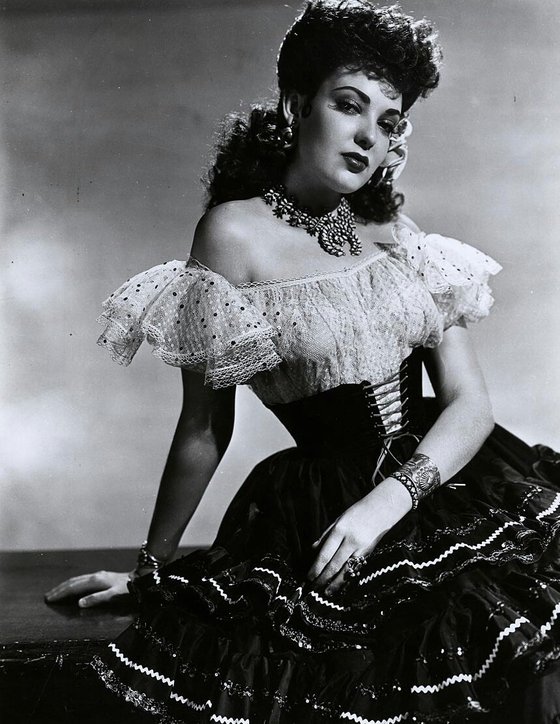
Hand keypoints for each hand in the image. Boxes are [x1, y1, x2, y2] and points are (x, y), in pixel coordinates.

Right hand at [45, 570, 130, 607]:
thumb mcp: (113, 595)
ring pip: (77, 580)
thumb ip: (96, 599)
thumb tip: (80, 603)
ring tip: (56, 592)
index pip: (73, 587)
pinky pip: (82, 580)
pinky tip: (73, 588)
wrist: (139, 579)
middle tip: (47, 596)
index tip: (50, 599)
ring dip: (65, 586)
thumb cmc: (127, 589)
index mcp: (95, 581)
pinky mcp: (101, 577)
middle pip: (72, 582)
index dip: (61, 593)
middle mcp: (94, 576)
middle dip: (59, 589)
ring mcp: (98, 575)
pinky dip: (73, 584)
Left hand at [307, 476, 411, 596]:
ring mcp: (361, 548)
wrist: (382, 509)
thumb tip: (313, 550)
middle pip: (334, 564)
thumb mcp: (338, 520)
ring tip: (326, 592)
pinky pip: (356, 569)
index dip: (316, 568)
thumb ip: (325, 536)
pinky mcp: (369, 554)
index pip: (325, 554)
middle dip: (323, 578)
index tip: (309, 577)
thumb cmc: (357, 512)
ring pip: (346, 570)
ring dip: (335, 583)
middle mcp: (350, 541)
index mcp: (340, 530)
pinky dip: (347, 579)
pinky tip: (341, 585)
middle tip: (314, 588)